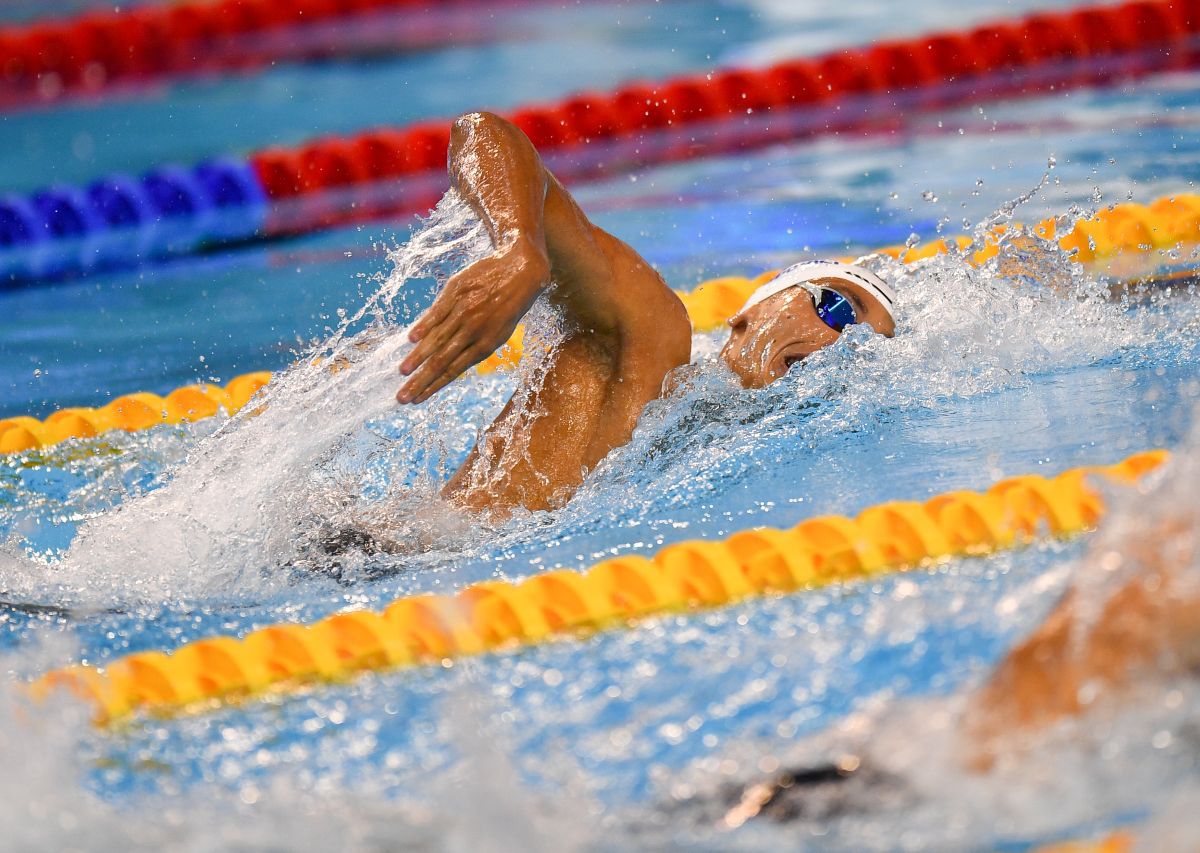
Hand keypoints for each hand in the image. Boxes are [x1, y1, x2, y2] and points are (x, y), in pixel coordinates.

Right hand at [397, 241, 547, 403]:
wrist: (521, 268)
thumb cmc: (510, 304)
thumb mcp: (501, 330)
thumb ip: (476, 345)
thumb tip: (450, 360)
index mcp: (486, 344)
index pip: (454, 371)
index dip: (434, 386)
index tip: (418, 399)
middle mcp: (473, 330)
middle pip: (441, 361)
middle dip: (420, 381)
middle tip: (402, 397)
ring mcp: (464, 311)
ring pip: (436, 339)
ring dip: (417, 358)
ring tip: (402, 372)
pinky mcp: (456, 292)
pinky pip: (437, 312)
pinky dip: (424, 326)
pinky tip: (412, 340)